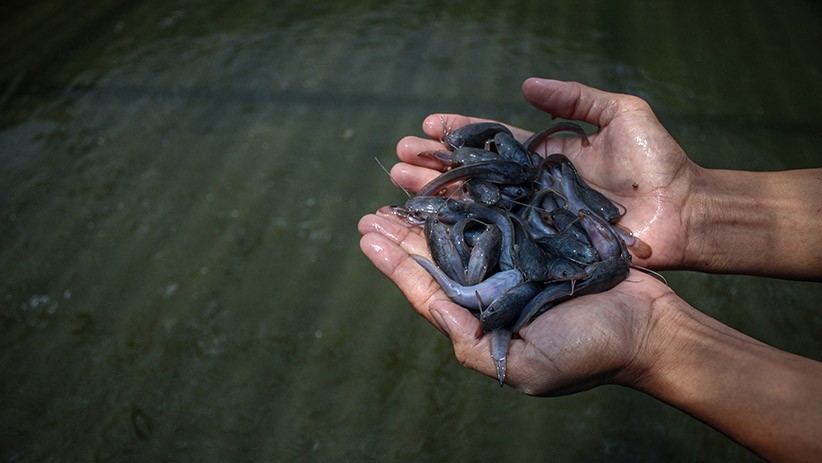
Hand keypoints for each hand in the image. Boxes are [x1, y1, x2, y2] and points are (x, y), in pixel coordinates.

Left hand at [358, 210, 674, 394]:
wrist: (649, 329)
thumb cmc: (588, 353)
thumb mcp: (525, 366)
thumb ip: (469, 341)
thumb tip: (428, 304)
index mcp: (482, 316)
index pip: (428, 287)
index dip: (395, 263)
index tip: (367, 236)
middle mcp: (493, 286)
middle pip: (438, 254)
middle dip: (403, 231)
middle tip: (371, 211)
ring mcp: (517, 258)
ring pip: (464, 227)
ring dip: (433, 206)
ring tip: (402, 183)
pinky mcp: (543, 235)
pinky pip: (503, 208)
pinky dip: (477, 192)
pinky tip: (456, 176)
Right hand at [390, 78, 701, 269]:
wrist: (685, 213)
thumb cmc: (658, 162)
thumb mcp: (621, 113)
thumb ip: (576, 99)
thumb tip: (526, 85)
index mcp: (546, 155)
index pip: (493, 143)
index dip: (460, 133)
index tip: (426, 126)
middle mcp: (534, 187)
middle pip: (474, 174)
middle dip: (435, 165)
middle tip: (397, 160)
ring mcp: (537, 217)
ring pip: (478, 205)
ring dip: (439, 195)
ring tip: (401, 186)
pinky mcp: (545, 245)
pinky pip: (500, 237)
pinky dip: (466, 232)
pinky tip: (434, 227)